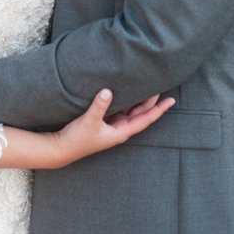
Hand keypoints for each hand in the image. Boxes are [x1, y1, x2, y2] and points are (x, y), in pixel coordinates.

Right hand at [53, 91, 174, 167]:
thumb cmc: (77, 139)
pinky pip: (120, 108)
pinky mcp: (104, 121)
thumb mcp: (89, 121)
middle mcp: (120, 128)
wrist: (61, 148)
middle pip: (141, 112)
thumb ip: (99, 106)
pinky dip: (127, 99)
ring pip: (132, 109)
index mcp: (122, 131)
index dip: (159, 109)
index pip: (146, 118)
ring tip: (150, 85)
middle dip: (152, 100)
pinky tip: (129, 90)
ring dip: (140, 99)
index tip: (172, 101)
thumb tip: (108, 90)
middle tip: (162, 85)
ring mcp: (113, 124)